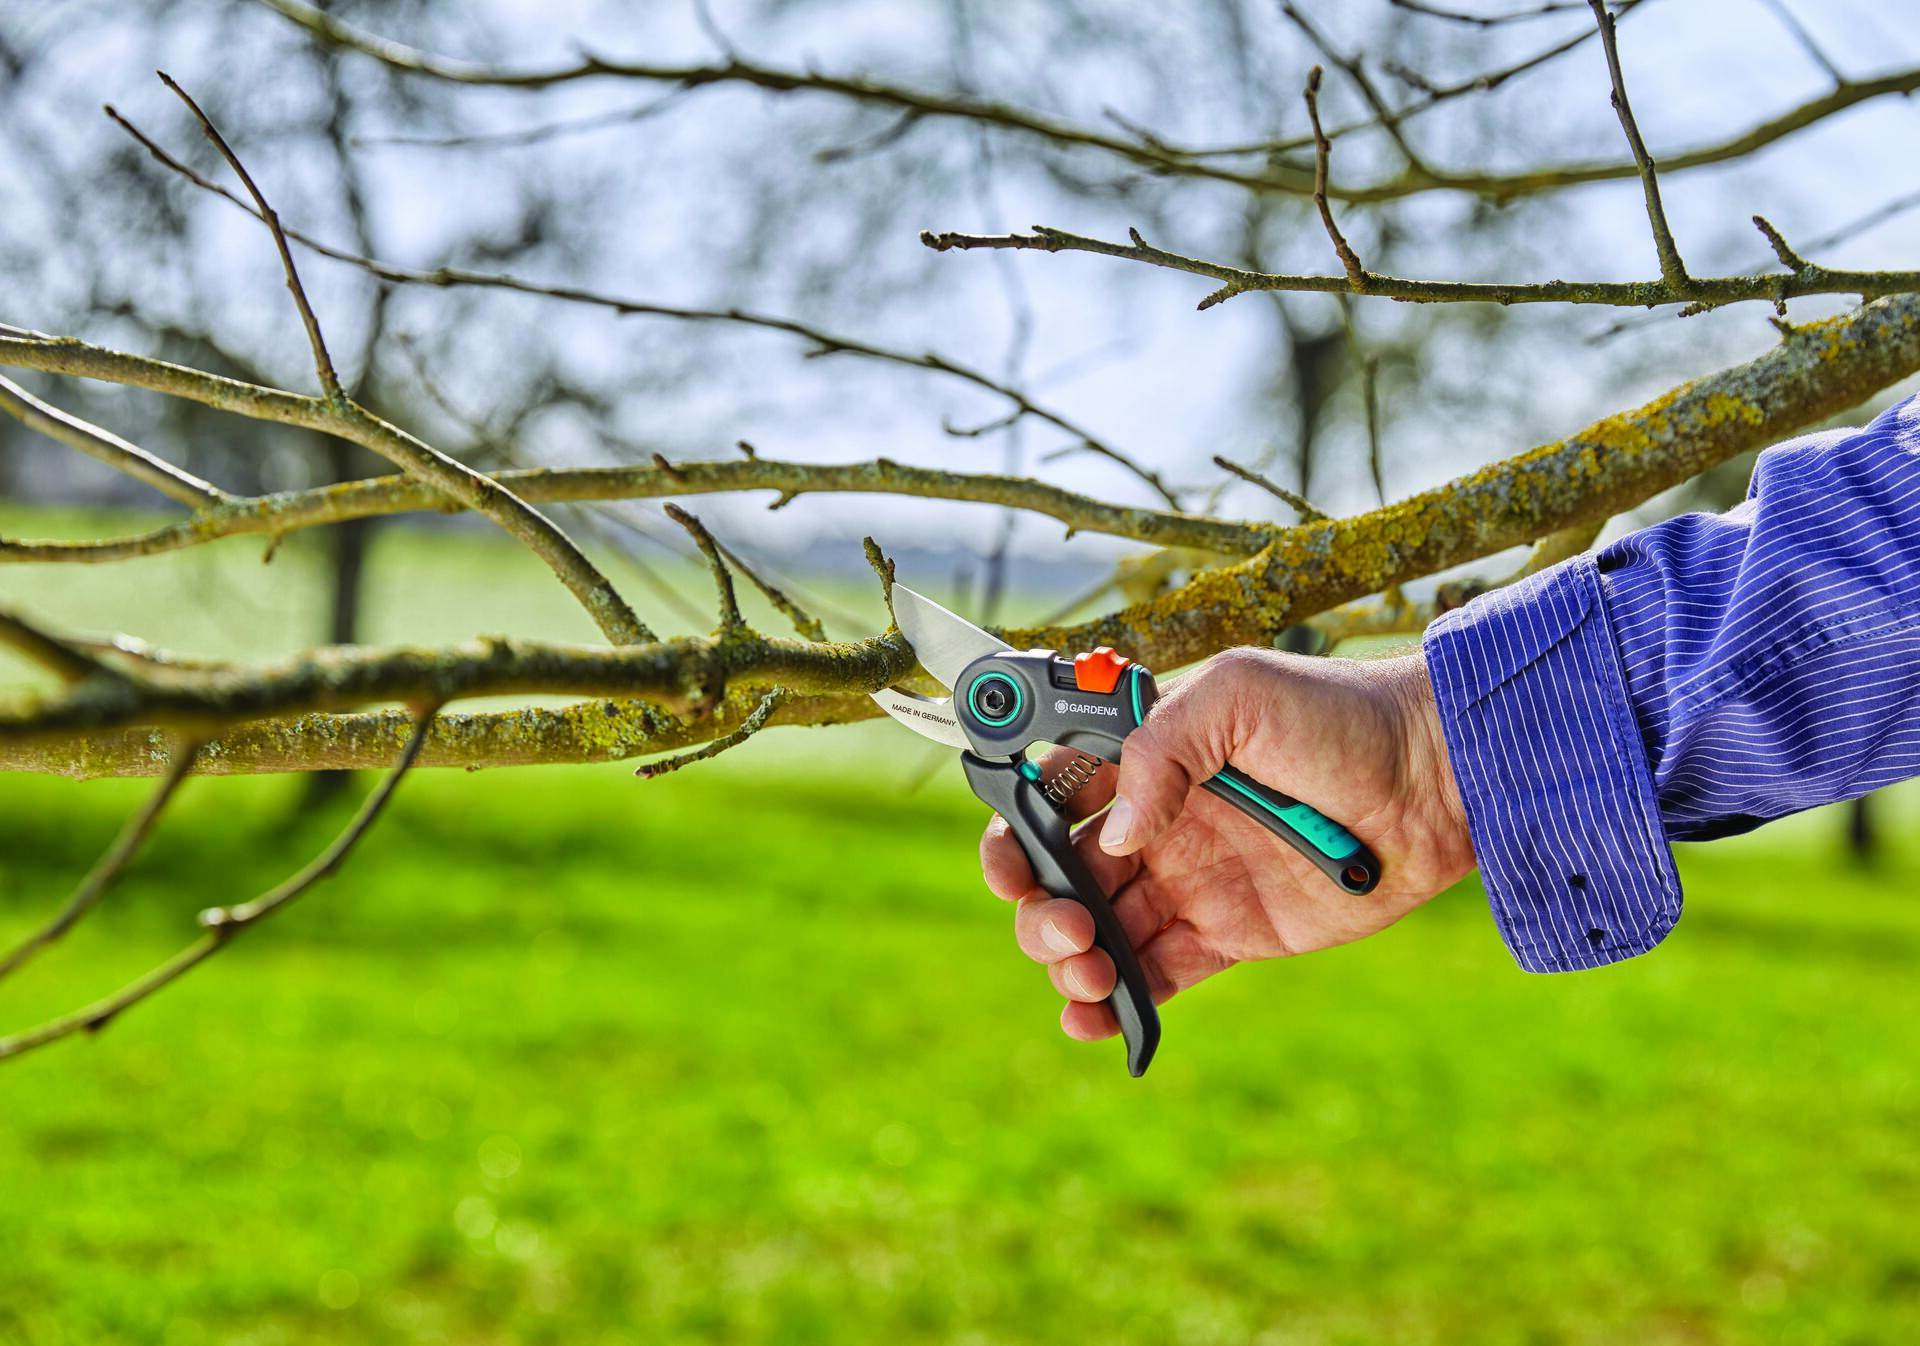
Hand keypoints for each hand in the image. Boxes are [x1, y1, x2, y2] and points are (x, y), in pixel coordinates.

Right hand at [979, 648, 1475, 1042]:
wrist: (1435, 779)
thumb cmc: (1341, 717)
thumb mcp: (1240, 696)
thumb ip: (1162, 748)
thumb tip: (1117, 836)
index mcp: (1144, 761)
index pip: (1048, 800)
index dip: (1013, 834)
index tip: (1014, 865)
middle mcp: (1156, 825)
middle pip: (1059, 877)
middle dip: (1040, 909)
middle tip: (1075, 926)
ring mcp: (1190, 884)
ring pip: (1097, 933)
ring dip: (1069, 960)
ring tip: (1093, 971)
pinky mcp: (1230, 937)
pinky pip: (1154, 977)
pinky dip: (1114, 1005)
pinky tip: (1094, 1019)